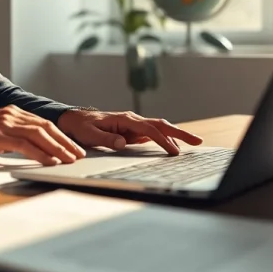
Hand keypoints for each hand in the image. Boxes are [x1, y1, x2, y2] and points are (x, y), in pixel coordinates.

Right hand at [0, 105, 86, 165]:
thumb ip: (16, 139)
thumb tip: (38, 151)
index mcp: (12, 112)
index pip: (43, 124)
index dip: (61, 136)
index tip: (74, 148)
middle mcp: (10, 114)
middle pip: (45, 127)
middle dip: (64, 142)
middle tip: (78, 155)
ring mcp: (3, 123)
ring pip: (38, 134)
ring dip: (57, 148)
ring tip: (69, 160)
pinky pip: (24, 145)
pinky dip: (40, 154)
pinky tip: (50, 162)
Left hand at [57, 109, 201, 155]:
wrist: (74, 120)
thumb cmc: (82, 127)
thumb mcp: (90, 135)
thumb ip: (106, 139)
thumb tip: (123, 143)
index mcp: (125, 119)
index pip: (150, 130)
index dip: (163, 140)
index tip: (174, 152)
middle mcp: (132, 120)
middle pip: (161, 125)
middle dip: (180, 133)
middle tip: (198, 141)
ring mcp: (133, 125)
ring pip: (159, 128)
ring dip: (176, 136)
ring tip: (192, 144)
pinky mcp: (132, 131)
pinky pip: (152, 134)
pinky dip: (165, 139)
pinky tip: (173, 147)